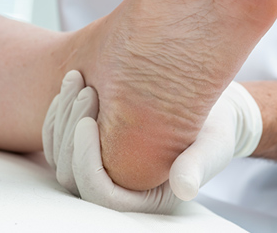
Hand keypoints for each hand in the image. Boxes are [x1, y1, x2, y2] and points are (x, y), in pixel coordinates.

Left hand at [42, 71, 262, 212]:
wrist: (211, 109)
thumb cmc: (215, 130)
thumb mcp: (213, 145)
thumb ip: (197, 165)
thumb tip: (184, 187)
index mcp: (143, 197)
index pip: (99, 193)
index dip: (85, 161)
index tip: (88, 122)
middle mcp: (118, 186)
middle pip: (71, 173)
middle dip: (70, 131)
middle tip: (86, 91)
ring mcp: (102, 165)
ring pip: (61, 153)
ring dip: (61, 116)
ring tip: (77, 79)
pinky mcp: (95, 144)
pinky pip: (61, 136)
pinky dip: (60, 110)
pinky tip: (72, 82)